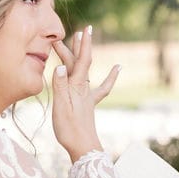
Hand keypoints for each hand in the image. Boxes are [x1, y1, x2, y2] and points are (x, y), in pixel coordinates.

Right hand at [50, 25, 119, 161]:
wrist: (83, 148)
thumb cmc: (70, 129)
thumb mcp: (61, 107)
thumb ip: (60, 86)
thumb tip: (60, 65)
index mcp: (75, 87)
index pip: (80, 61)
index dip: (83, 45)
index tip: (84, 29)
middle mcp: (83, 88)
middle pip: (80, 63)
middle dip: (77, 47)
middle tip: (74, 32)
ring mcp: (87, 96)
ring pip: (85, 71)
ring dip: (83, 56)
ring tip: (82, 42)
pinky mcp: (88, 104)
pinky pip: (100, 87)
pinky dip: (110, 77)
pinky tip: (118, 68)